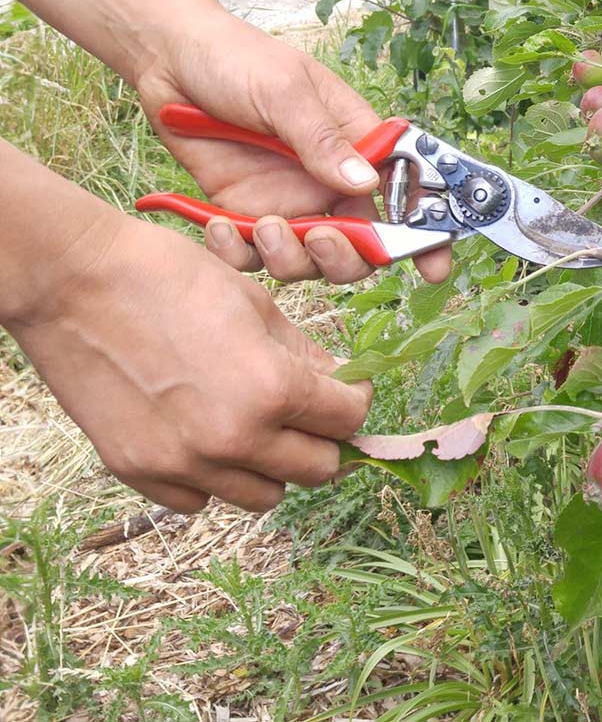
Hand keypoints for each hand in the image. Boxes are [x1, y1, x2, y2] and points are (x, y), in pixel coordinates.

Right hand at [10, 215, 370, 512]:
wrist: (72, 281)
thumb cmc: (168, 277)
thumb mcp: (257, 303)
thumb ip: (304, 355)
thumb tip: (338, 382)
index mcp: (271, 391)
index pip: (349, 420)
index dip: (355, 398)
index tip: (346, 387)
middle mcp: (232, 441)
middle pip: (316, 471)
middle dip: (323, 438)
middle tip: (309, 410)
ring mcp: (183, 464)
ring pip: (263, 496)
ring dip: (271, 465)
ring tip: (255, 424)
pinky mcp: (138, 472)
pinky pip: (199, 499)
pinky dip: (213, 477)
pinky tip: (203, 434)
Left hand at [135, 14, 450, 283]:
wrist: (168, 58)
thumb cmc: (236, 58)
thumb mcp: (284, 91)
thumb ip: (322, 140)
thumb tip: (366, 183)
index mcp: (357, 144)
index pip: (406, 192)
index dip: (426, 232)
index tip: (433, 265)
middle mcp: (328, 181)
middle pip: (362, 244)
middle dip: (348, 256)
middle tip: (321, 238)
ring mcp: (287, 201)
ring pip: (310, 261)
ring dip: (292, 258)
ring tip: (263, 227)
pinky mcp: (243, 215)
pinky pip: (252, 257)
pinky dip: (238, 254)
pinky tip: (219, 227)